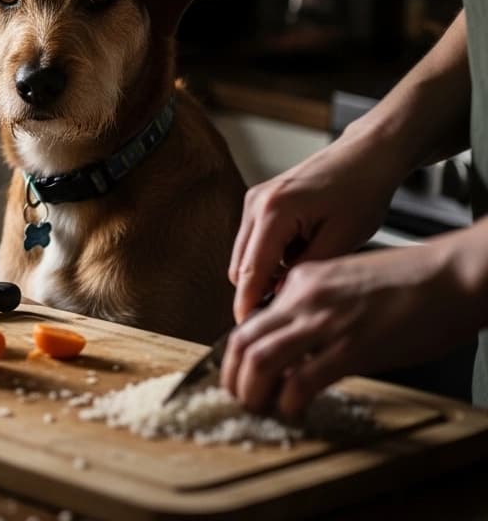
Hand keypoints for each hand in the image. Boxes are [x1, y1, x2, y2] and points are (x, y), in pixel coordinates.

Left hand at [221, 231, 487, 417]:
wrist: (454, 275)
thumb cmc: (413, 282)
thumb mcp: (347, 284)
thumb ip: (317, 309)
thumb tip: (300, 346)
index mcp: (301, 281)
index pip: (251, 320)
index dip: (239, 354)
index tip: (242, 374)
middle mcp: (304, 297)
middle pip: (242, 342)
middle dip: (232, 377)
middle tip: (239, 398)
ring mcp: (325, 322)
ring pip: (260, 360)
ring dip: (252, 392)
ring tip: (258, 409)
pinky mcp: (352, 348)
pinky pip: (302, 381)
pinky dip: (289, 402)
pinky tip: (294, 412)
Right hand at [229, 136, 402, 321]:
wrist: (367, 155)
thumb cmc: (362, 190)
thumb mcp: (343, 240)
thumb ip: (306, 272)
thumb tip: (282, 299)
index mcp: (274, 212)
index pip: (250, 272)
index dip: (248, 305)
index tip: (248, 330)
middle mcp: (256, 204)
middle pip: (240, 266)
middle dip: (258, 290)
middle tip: (286, 310)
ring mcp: (255, 200)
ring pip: (245, 255)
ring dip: (267, 272)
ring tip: (306, 273)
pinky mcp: (260, 201)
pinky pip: (255, 240)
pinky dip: (272, 256)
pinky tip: (303, 253)